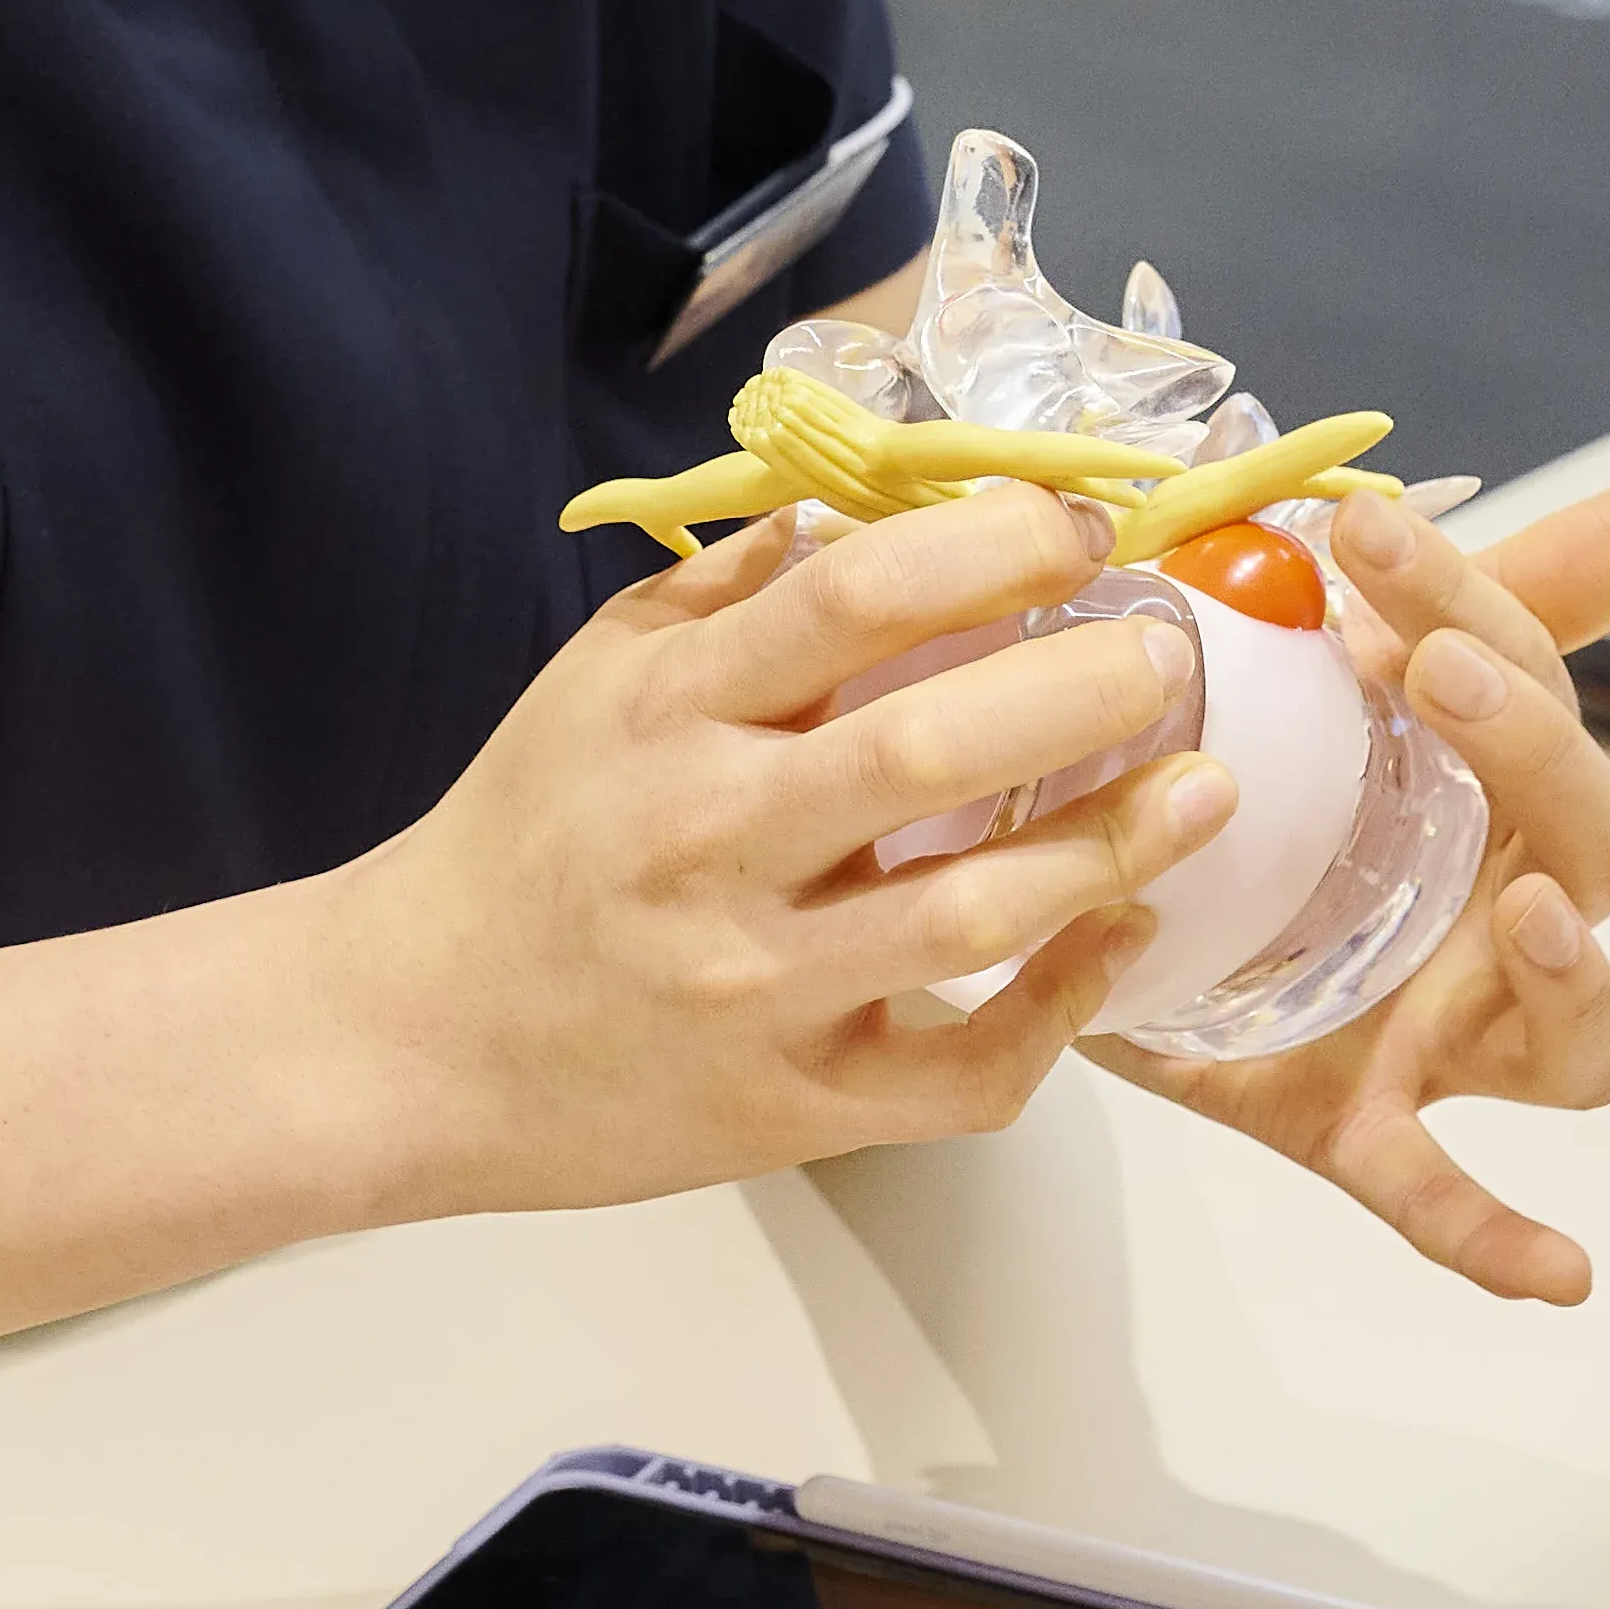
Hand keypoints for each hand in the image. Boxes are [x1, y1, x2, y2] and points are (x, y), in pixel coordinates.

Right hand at [318, 483, 1222, 1217]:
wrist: (405, 1041)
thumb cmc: (525, 841)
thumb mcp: (597, 680)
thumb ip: (730, 591)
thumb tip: (870, 501)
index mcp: (670, 715)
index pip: (852, 599)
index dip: (991, 546)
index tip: (1081, 529)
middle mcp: (712, 844)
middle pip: (931, 751)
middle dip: (1083, 688)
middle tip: (1170, 653)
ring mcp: (753, 986)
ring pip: (970, 915)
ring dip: (1112, 846)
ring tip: (1205, 789)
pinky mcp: (788, 1107)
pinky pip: (957, 1074)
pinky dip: (1058, 1010)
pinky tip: (1116, 941)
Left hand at [1092, 472, 1609, 1303]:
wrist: (1129, 917)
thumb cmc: (1293, 798)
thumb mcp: (1360, 675)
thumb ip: (1503, 588)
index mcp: (1509, 793)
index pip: (1537, 690)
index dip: (1474, 609)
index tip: (1368, 538)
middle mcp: (1509, 915)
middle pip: (1594, 846)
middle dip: (1535, 755)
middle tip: (1436, 672)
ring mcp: (1454, 1031)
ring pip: (1575, 1036)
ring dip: (1570, 975)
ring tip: (1531, 910)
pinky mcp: (1364, 1124)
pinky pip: (1443, 1195)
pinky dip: (1500, 1237)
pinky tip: (1561, 1273)